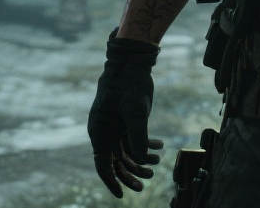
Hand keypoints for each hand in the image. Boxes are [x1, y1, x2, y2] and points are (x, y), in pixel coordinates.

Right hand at [89, 32, 162, 196]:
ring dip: (141, 161)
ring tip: (157, 162)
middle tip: (146, 183)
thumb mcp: (135, 110)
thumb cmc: (129, 84)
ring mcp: (116, 127)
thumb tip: (139, 160)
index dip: (112, 181)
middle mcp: (105, 132)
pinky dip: (146, 146)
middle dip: (130, 174)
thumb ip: (138, 135)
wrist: (132, 63)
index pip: (102, 163)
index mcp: (99, 130)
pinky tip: (160, 147)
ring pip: (126, 153)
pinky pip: (134, 141)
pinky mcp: (127, 122)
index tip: (122, 194)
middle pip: (115, 162)